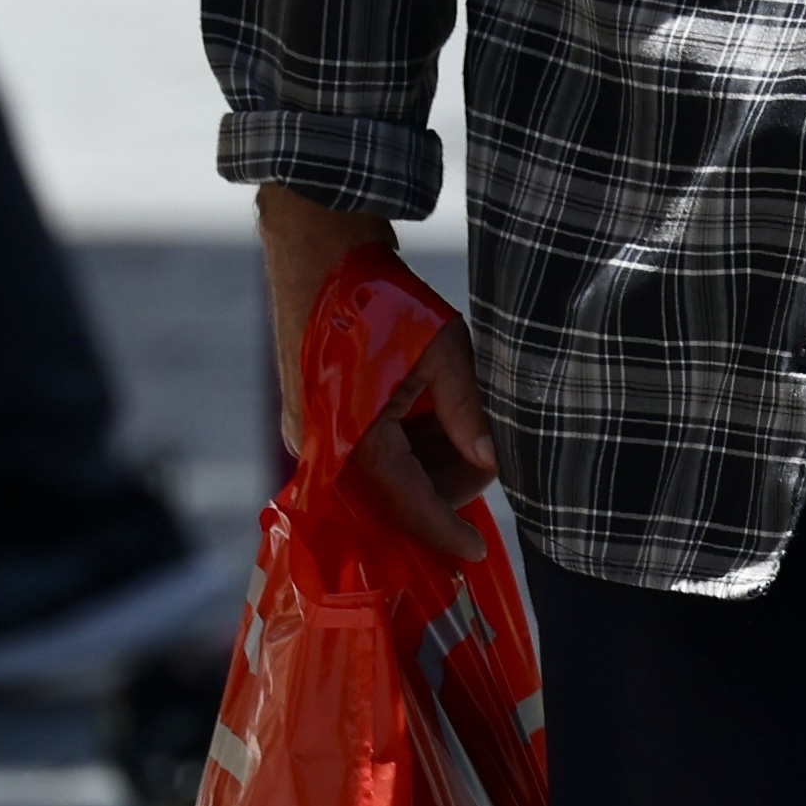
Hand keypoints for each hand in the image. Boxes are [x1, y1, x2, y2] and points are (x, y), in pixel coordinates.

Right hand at [255, 189, 493, 543]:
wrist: (322, 252)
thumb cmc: (384, 298)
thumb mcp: (444, 352)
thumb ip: (467, 414)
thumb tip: (490, 462)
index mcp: (353, 440)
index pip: (408, 505)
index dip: (446, 532)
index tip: (477, 553)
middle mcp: (323, 450)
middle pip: (396, 496)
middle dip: (445, 483)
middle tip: (486, 452)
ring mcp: (314, 437)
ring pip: (383, 477)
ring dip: (428, 462)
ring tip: (461, 420)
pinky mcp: (315, 421)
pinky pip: (367, 454)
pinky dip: (406, 445)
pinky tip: (432, 414)